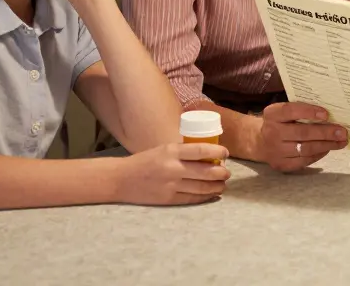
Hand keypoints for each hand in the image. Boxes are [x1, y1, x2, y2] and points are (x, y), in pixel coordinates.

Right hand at [114, 142, 230, 204]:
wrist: (121, 179)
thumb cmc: (144, 161)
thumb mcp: (163, 149)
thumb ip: (182, 152)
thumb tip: (207, 154)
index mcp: (171, 151)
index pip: (201, 150)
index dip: (218, 151)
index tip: (226, 153)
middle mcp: (173, 168)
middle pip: (206, 171)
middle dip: (221, 172)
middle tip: (227, 172)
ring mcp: (171, 185)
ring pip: (202, 187)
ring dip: (216, 186)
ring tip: (222, 184)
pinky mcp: (168, 199)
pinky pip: (192, 198)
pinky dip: (205, 197)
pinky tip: (211, 194)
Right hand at [259, 102, 349, 172]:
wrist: (258, 141)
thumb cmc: (278, 122)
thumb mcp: (282, 112)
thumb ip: (299, 110)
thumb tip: (329, 113)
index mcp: (272, 114)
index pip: (290, 110)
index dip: (309, 112)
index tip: (326, 114)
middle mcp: (272, 132)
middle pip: (302, 132)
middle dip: (325, 132)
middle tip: (342, 132)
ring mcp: (276, 151)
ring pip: (306, 148)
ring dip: (326, 145)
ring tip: (340, 141)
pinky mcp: (281, 164)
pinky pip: (304, 160)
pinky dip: (318, 154)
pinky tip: (327, 149)